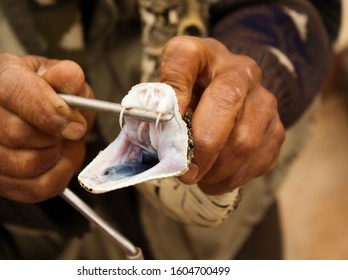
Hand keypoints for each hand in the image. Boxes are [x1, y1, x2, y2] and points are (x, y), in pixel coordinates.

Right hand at [0, 53, 94, 201]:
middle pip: (20, 133)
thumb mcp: (66, 80)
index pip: (17, 94)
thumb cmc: (52, 97)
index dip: (52, 113)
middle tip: (68, 132)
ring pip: (28, 164)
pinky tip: (55, 161)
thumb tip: (70, 76)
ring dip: (55, 157)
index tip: (76, 125)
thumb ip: (69, 77)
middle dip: (55, 137)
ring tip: (58, 144)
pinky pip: (32, 188)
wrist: (38, 120)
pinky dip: (56, 177)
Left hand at [159, 36, 284, 194]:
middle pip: (225, 104)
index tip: (166, 119)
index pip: (184, 56)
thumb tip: (161, 125)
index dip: (174, 87)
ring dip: (217, 170)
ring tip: (198, 177)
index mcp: (206, 54)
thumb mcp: (172, 87)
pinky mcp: (276, 128)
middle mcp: (242, 71)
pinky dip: (233, 178)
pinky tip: (216, 178)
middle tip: (185, 173)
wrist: (233, 92)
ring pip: (245, 142)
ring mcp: (264, 100)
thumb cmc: (195, 93)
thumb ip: (161, 100)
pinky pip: (258, 160)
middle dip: (202, 148)